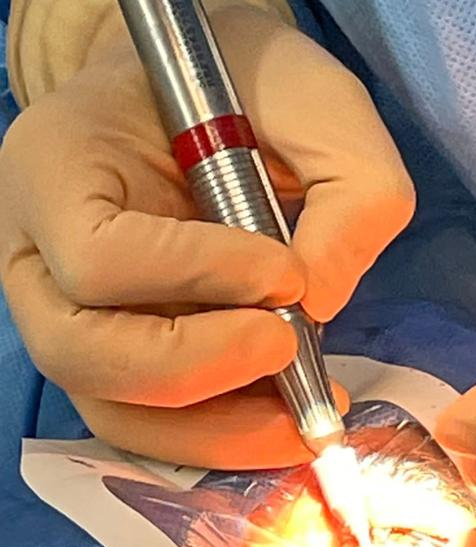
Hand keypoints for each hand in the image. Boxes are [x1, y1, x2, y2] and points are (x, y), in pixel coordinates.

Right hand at [0, 6, 413, 467]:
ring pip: (115, 410)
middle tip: (288, 350)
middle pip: (82, 352)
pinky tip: (285, 420)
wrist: (206, 111)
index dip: (193, 276)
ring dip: (214, 430)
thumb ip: (348, 185)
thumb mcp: (313, 98)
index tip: (285, 273)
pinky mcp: (117, 365)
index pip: (97, 254)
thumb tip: (320, 302)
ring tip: (303, 416)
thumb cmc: (245, 91)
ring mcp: (71, 320)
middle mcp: (39, 256)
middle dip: (196, 369)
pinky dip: (221, 438)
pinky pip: (153, 428)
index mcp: (56, 167)